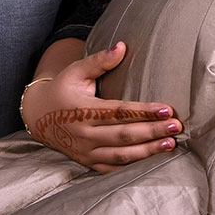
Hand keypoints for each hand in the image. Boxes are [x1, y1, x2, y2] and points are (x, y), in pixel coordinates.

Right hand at [21, 42, 181, 172]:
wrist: (38, 116)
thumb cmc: (63, 89)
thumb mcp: (76, 71)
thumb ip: (99, 60)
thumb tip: (122, 46)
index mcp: (83, 109)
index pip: (119, 111)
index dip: (144, 111)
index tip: (167, 108)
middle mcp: (84, 133)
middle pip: (124, 135)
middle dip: (152, 131)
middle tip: (176, 127)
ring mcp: (85, 151)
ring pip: (120, 155)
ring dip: (147, 151)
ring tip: (170, 144)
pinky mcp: (87, 162)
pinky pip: (112, 168)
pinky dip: (132, 166)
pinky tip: (151, 161)